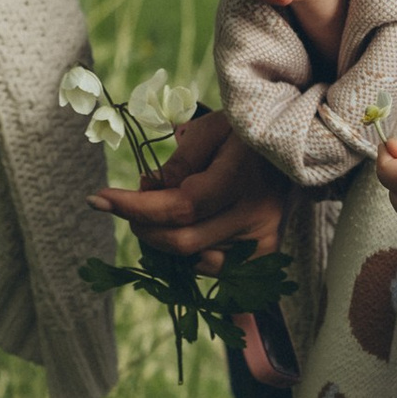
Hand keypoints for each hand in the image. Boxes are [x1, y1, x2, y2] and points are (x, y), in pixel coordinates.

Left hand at [95, 107, 289, 265]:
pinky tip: (188, 227)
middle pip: (181, 242)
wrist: (298, 145)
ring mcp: (262, 239)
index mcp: (239, 179)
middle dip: (143, 227)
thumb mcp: (210, 130)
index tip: (98, 199)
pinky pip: (214, 267)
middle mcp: (253, 216)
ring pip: (194, 258)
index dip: (135, 208)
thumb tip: (147, 191)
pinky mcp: (266, 252)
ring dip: (166, 239)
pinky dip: (191, 253)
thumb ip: (179, 163)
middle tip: (129, 204)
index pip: (178, 208)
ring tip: (165, 208)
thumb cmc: (247, 131)